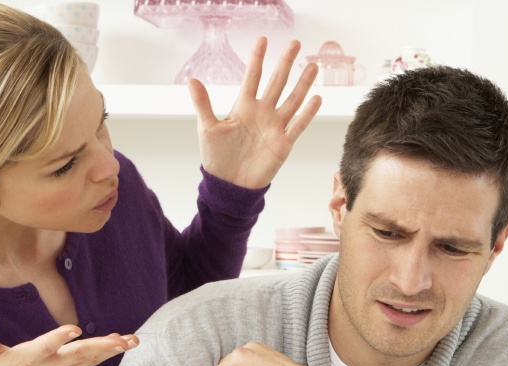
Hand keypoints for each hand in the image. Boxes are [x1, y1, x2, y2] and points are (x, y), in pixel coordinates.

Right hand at [0, 313, 137, 365]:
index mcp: (28, 359)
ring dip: (112, 350)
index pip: (45, 346)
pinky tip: (122, 345)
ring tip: (133, 341)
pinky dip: (106, 355)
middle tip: (123, 340)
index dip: (59, 338)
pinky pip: (90, 364)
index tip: (74, 329)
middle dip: (102, 347)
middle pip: (78, 355)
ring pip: (89, 360)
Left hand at [187, 37, 321, 189]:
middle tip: (295, 43)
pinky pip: (298, 125)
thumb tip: (191, 80)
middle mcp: (262, 113)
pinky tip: (316, 98)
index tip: (262, 39)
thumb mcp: (207, 128)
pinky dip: (307, 113)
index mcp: (243, 107)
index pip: (253, 77)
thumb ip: (203, 104)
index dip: (257, 59)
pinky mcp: (283, 143)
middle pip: (277, 83)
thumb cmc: (217, 158)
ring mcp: (274, 127)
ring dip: (302, 84)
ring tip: (312, 66)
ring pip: (292, 100)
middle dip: (286, 63)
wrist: (229, 185)